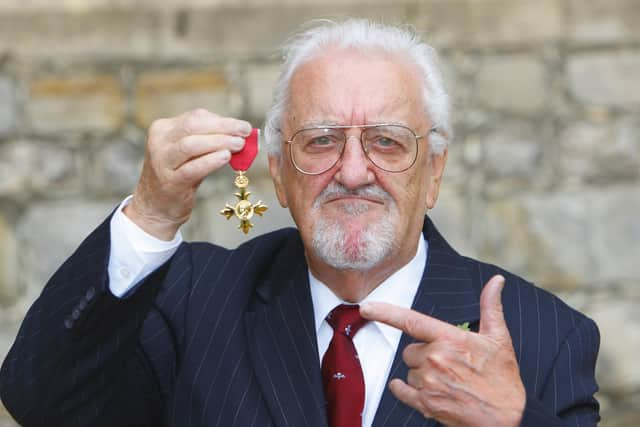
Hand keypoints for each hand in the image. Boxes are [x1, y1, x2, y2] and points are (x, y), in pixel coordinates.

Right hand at [125, 109, 251, 239]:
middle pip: (193, 126)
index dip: (222, 120)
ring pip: (191, 145)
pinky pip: (192, 168)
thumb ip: (207, 140)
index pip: (195, 117)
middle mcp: (159, 142)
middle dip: (223, 127)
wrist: (155, 206)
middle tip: (245, 132)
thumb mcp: (187, 153)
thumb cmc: (177, 176)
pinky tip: (226, 157)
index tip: (242, 126)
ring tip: (239, 145)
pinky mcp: (170, 182)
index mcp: (163, 129)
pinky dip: (211, 161)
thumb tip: (239, 133)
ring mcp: (162, 162)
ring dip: (219, 142)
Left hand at [360, 275, 524, 426]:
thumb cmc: (503, 378)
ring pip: (409, 370)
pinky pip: (401, 390)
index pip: (410, 321)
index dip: (385, 312)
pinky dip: (404, 389)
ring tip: (447, 380)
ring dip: (421, 373)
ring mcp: (429, 382)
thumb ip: (490, 306)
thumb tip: (496, 281)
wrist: (510, 418)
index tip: (366, 307)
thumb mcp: (498, 338)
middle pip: (410, 350)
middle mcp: (435, 359)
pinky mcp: (426, 404)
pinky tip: (422, 390)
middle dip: (423, 354)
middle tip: (448, 363)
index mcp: (449, 339)